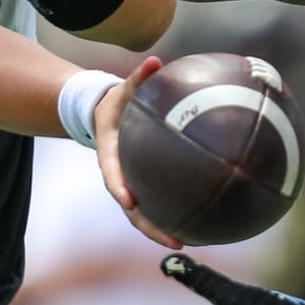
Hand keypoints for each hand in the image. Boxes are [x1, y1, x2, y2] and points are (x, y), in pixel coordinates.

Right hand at [92, 56, 181, 248]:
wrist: (104, 116)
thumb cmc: (117, 102)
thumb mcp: (123, 89)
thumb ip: (137, 77)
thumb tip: (154, 61)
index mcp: (110, 157)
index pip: (113, 177)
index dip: (120, 189)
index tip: (129, 201)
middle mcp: (121, 178)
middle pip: (133, 211)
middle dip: (152, 228)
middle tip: (176, 242)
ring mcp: (132, 186)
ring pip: (145, 216)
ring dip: (164, 231)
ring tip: (192, 244)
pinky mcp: (144, 188)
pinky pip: (158, 205)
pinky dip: (174, 216)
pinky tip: (200, 222)